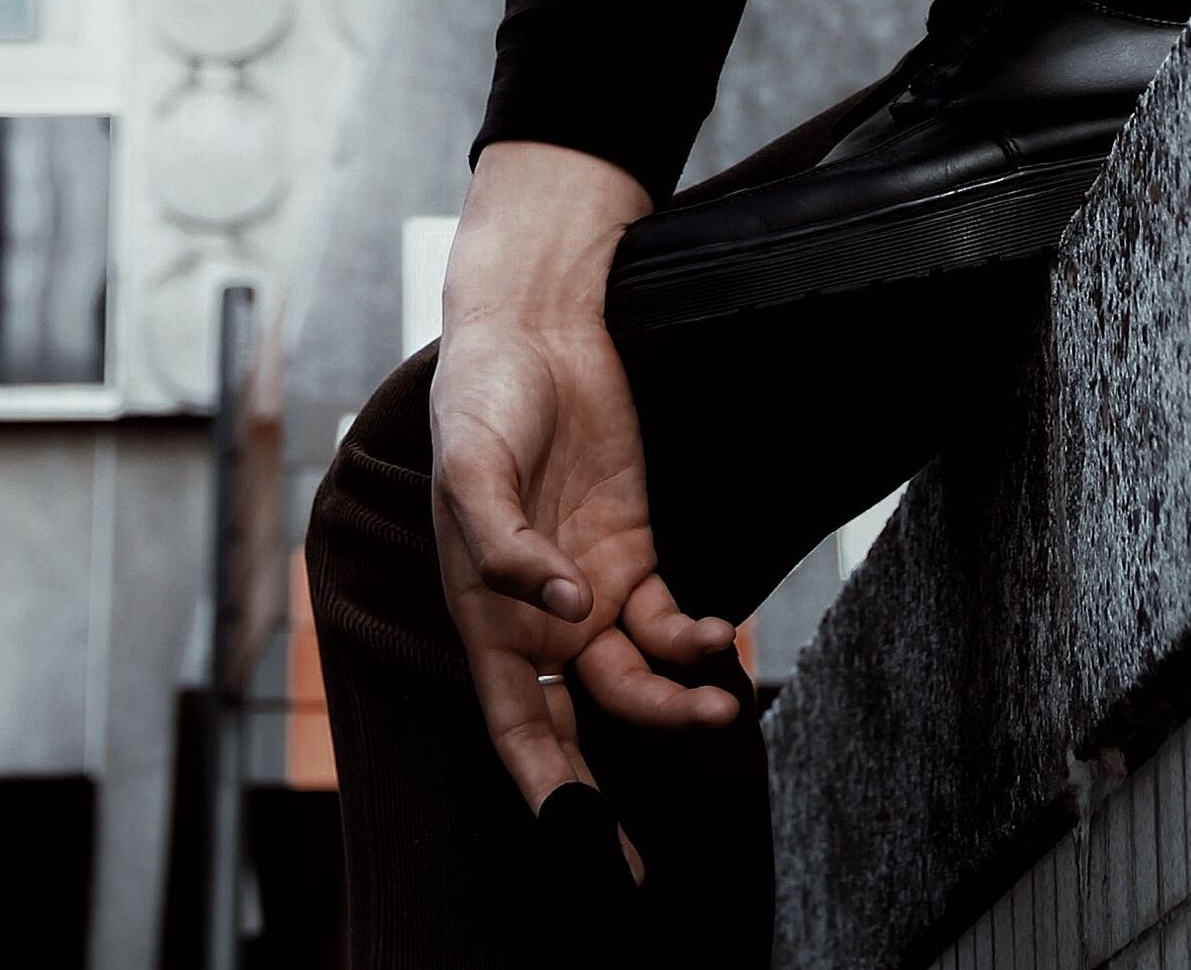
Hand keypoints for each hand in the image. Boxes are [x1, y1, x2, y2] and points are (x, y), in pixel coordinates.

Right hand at [430, 147, 740, 834]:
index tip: (574, 832)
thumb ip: (504, 543)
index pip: (512, 720)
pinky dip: (692, 638)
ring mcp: (588, 586)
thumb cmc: (479, 397)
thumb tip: (564, 607)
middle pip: (573, 726)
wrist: (533, 329)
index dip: (539, 781)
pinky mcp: (633, 549)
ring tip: (719, 706)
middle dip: (601, 794)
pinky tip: (716, 635)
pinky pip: (666, 619)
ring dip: (674, 703)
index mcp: (483, 612)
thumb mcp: (471, 466)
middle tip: (639, 861)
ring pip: (633, 679)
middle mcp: (537, 617)